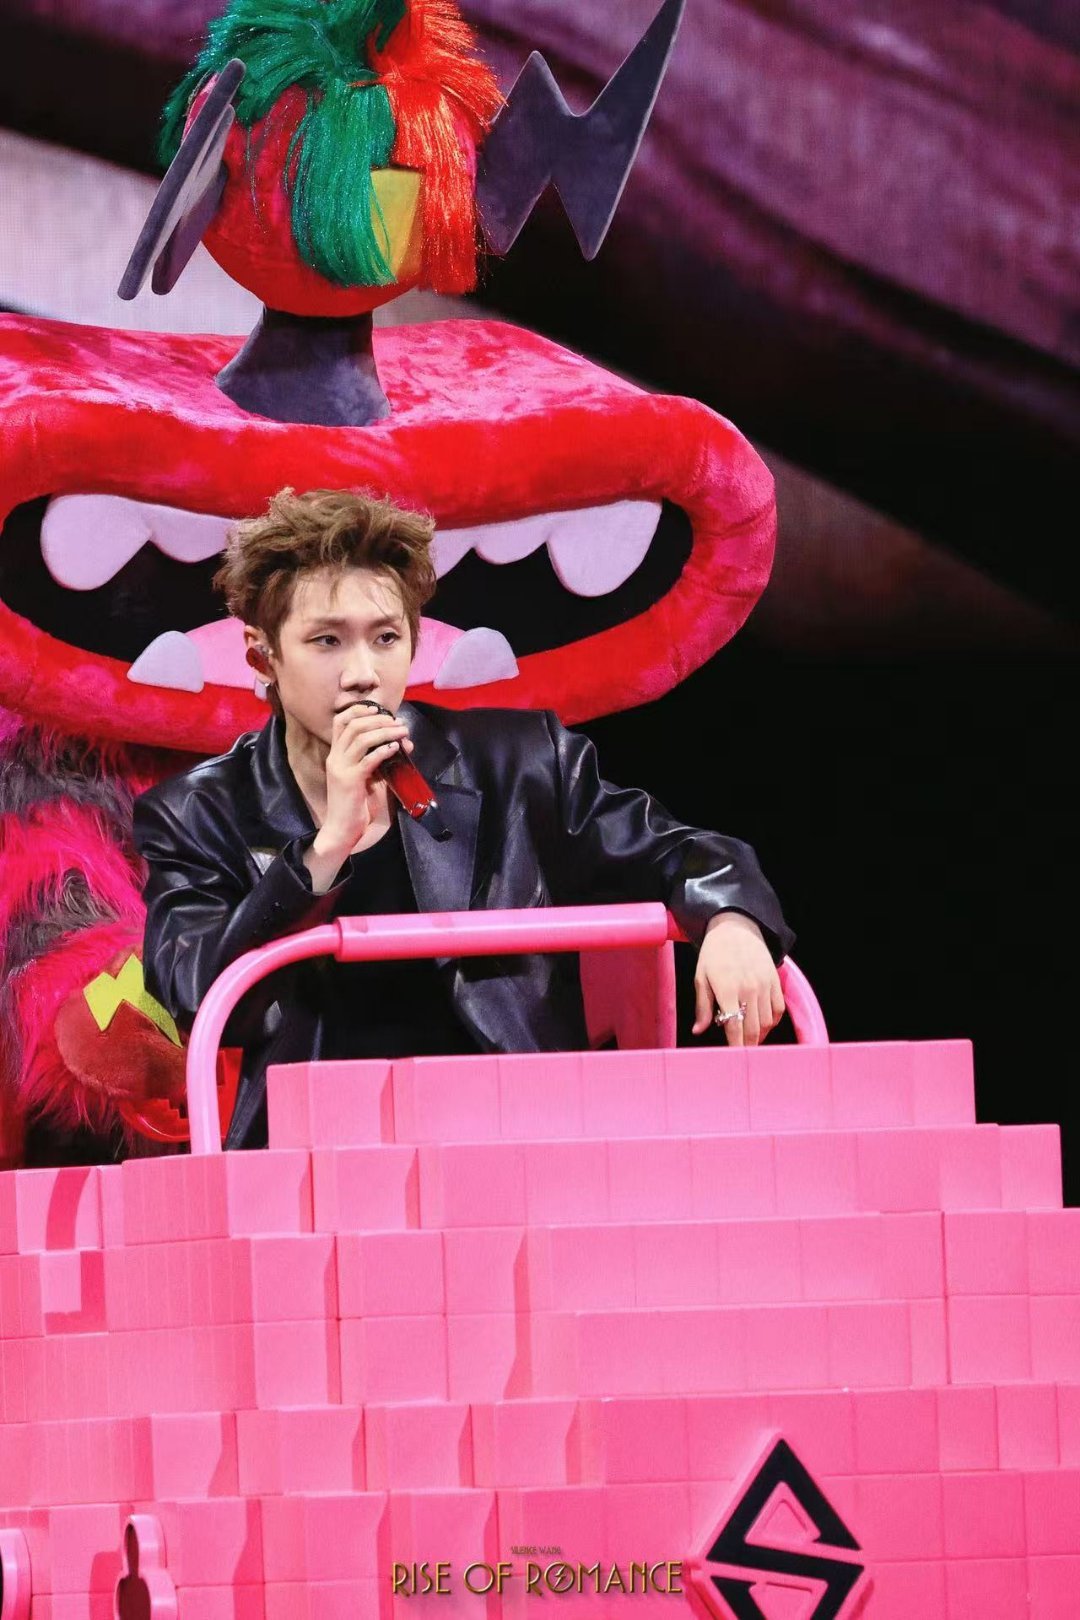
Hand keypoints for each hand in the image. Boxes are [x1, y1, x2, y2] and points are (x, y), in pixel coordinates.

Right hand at [318, 701, 413, 855]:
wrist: (342, 829)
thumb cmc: (355, 804)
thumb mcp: (367, 777)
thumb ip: (379, 760)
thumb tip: (401, 744)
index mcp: (336, 754)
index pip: (340, 721)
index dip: (358, 710)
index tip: (377, 709)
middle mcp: (336, 758)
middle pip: (353, 725)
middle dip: (378, 719)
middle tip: (397, 722)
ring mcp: (341, 768)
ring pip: (361, 739)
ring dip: (384, 731)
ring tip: (402, 732)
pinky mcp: (350, 781)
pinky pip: (368, 759)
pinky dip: (383, 750)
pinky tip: (395, 748)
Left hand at [691, 911, 784, 1046]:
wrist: (736, 928)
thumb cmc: (714, 953)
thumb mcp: (701, 977)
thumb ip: (703, 1007)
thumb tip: (699, 1030)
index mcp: (727, 988)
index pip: (734, 1026)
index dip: (734, 1046)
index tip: (733, 1059)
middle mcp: (749, 988)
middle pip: (752, 1029)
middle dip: (747, 1046)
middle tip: (741, 1056)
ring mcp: (765, 985)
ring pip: (767, 1022)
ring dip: (759, 1035)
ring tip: (749, 1039)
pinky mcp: (775, 981)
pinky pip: (778, 1010)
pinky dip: (772, 1022)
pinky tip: (762, 1025)